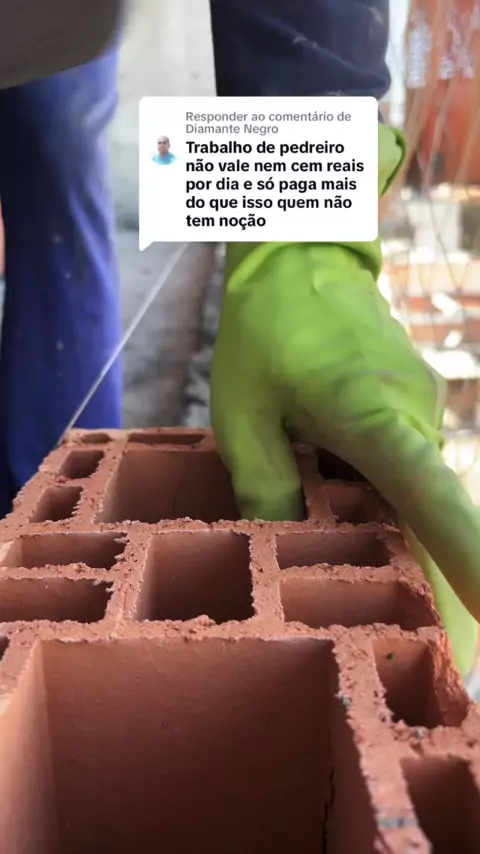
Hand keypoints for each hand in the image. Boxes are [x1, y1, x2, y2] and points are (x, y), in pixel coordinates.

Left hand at [211, 127, 479, 675]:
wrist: (303, 256)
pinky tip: (352, 511)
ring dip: (401, 537)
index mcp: (370, 416)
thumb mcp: (244, 415)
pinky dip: (390, 501)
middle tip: (441, 645)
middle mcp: (415, 416)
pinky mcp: (416, 407)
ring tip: (381, 572)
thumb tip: (288, 555)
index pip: (430, 498)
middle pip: (430, 513)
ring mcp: (423, 410)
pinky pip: (408, 468)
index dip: (465, 557)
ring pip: (417, 492)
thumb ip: (266, 488)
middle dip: (432, 581)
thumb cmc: (267, 329)